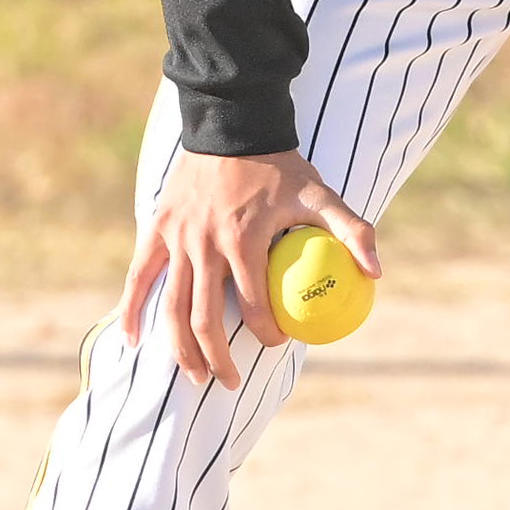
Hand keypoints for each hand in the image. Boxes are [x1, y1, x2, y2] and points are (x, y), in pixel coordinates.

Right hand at [120, 147, 382, 387]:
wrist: (232, 127)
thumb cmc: (280, 165)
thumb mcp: (321, 194)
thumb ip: (351, 231)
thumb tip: (377, 273)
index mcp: (244, 240)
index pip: (253, 304)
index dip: (267, 332)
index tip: (279, 344)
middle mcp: (205, 244)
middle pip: (204, 318)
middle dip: (218, 358)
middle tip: (231, 382)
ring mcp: (177, 239)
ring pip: (172, 307)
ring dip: (181, 348)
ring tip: (196, 378)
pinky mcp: (157, 229)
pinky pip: (139, 276)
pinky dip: (132, 310)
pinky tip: (133, 340)